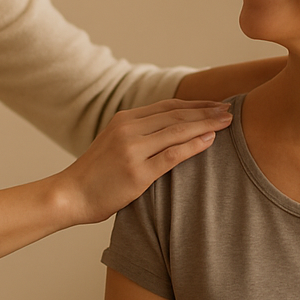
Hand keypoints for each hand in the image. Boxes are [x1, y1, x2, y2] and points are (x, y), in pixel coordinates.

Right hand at [55, 99, 231, 224]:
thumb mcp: (113, 144)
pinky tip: (210, 141)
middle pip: (176, 114)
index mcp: (123, 119)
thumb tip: (169, 133)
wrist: (69, 195)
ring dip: (206, 124)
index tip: (215, 105)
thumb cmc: (95, 176)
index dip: (195, 104)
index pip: (167, 106)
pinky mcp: (136, 172)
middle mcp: (128, 129)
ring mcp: (132, 150)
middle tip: (230, 110)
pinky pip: (171, 155)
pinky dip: (193, 146)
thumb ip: (137, 136)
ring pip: (177, 130)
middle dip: (206, 111)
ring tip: (227, 122)